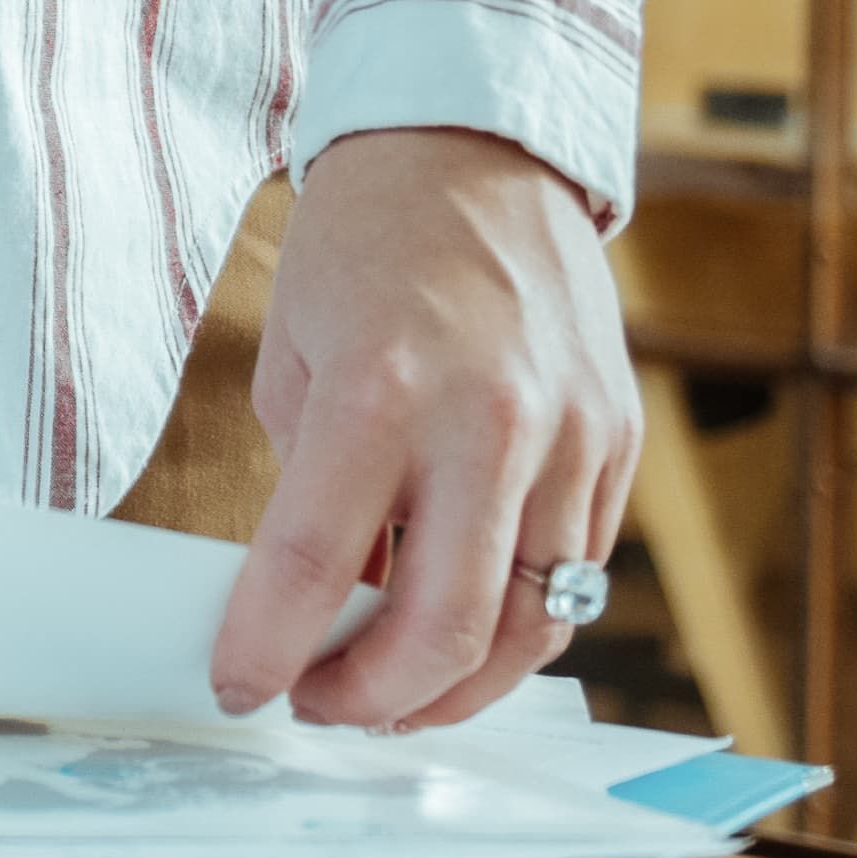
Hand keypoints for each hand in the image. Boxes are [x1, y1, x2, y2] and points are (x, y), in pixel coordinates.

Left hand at [208, 127, 638, 731]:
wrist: (476, 150)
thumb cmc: (368, 245)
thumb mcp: (297, 358)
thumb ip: (312, 489)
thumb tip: (317, 610)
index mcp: (379, 389)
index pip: (314, 565)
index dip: (267, 649)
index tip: (239, 687)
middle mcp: (487, 420)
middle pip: (446, 632)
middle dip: (372, 700)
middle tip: (322, 707)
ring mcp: (569, 435)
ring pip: (531, 629)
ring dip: (456, 689)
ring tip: (392, 695)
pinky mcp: (617, 442)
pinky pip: (577, 578)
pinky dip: (516, 624)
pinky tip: (461, 624)